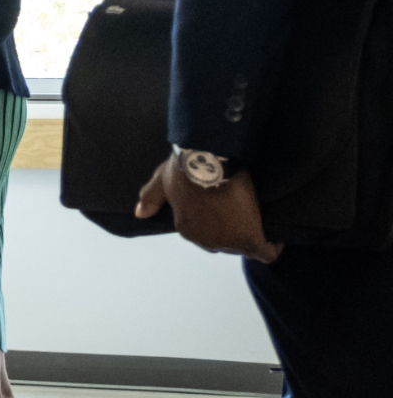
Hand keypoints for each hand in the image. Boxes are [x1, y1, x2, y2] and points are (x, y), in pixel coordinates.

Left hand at [137, 156, 280, 261]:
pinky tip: (275, 235)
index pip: (206, 234)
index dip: (218, 223)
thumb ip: (151, 197)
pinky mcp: (249, 237)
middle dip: (234, 231)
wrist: (207, 162)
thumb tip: (140, 213)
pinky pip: (265, 252)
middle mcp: (205, 240)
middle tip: (244, 212)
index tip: (228, 210)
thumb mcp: (162, 181)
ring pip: (244, 246)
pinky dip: (271, 246)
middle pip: (226, 242)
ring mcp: (228, 241)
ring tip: (260, 219)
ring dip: (252, 235)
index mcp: (186, 228)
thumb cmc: (183, 169)